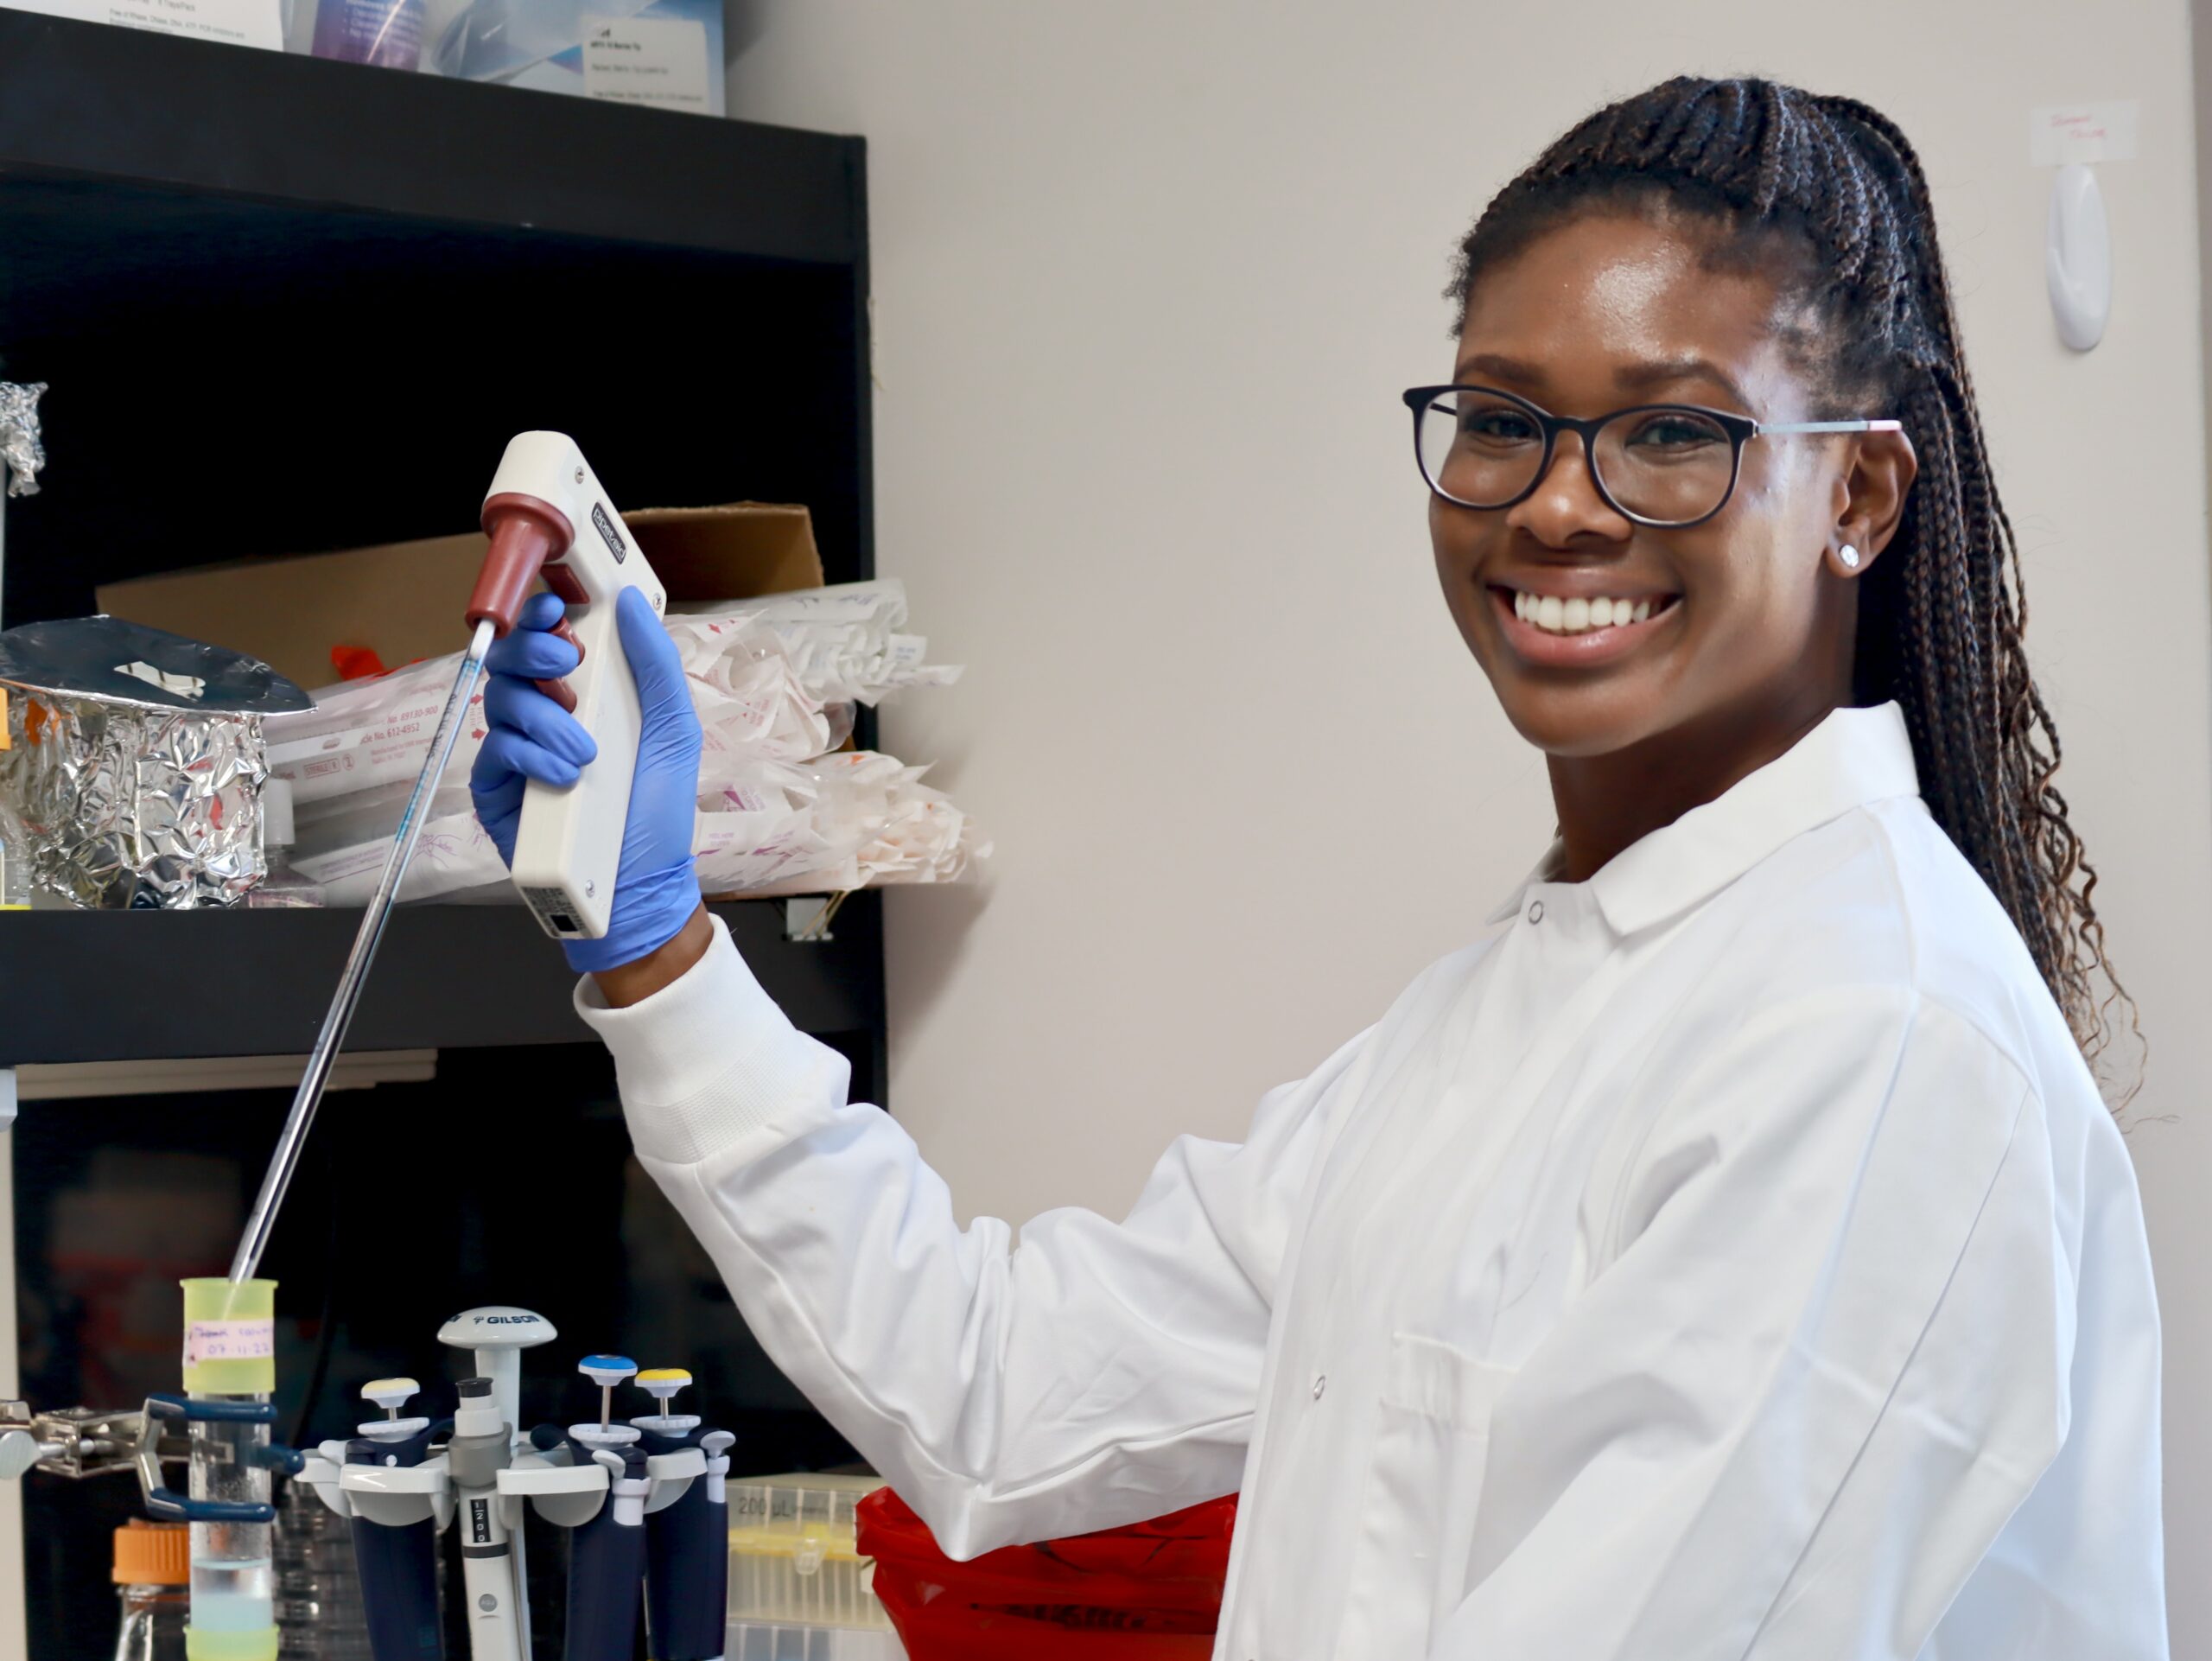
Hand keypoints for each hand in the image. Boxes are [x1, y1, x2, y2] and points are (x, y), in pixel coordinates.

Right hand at [469, 587, 706, 973]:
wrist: (641, 885)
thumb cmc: (656, 810)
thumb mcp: (672, 731)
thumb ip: (656, 665)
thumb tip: (630, 604)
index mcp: (587, 693)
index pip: (549, 636)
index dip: (544, 614)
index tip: (558, 607)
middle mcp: (545, 715)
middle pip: (512, 658)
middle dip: (536, 650)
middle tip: (568, 665)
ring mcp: (516, 752)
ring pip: (501, 700)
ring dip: (545, 715)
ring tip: (584, 751)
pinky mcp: (495, 792)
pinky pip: (494, 753)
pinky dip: (531, 757)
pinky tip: (564, 777)